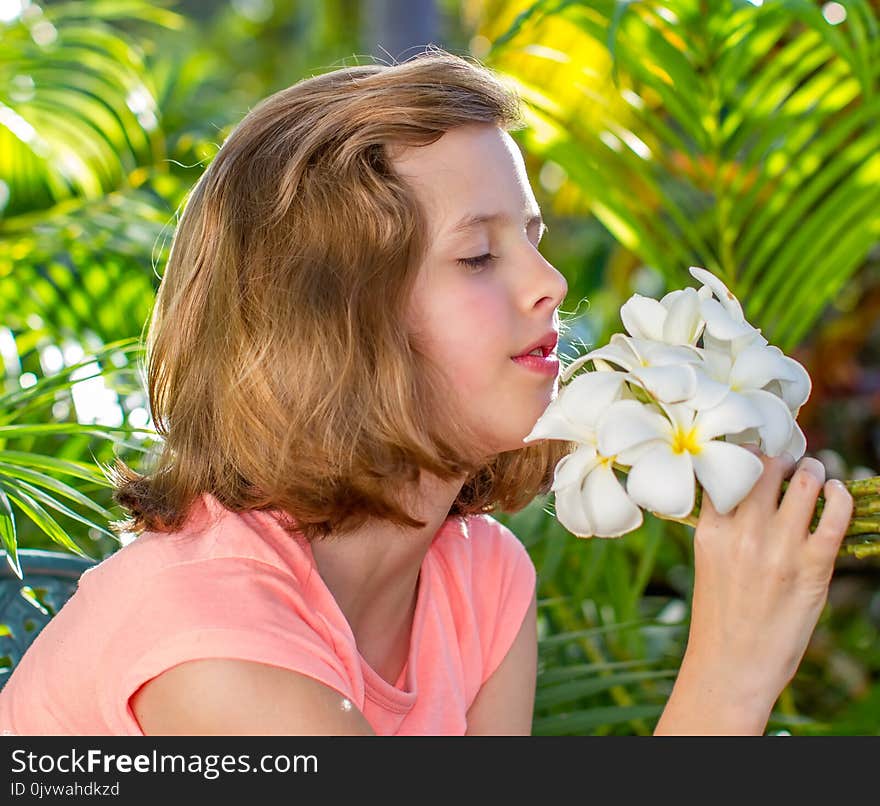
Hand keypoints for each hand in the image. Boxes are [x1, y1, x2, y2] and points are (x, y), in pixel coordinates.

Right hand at [656, 450, 852, 733]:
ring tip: (815, 474)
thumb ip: (722, 525)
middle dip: (783, 458)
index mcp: (711, 530)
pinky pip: (835, 515)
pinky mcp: (813, 568)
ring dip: (814, 471)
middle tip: (790, 462)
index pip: (730, 471)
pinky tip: (836, 494)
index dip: (748, 453)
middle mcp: (743, 533)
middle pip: (767, 467)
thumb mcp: (707, 560)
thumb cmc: (719, 614)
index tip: (758, 451)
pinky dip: (840, 496)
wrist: (732, 665)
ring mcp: (780, 549)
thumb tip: (744, 491)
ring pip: (804, 482)